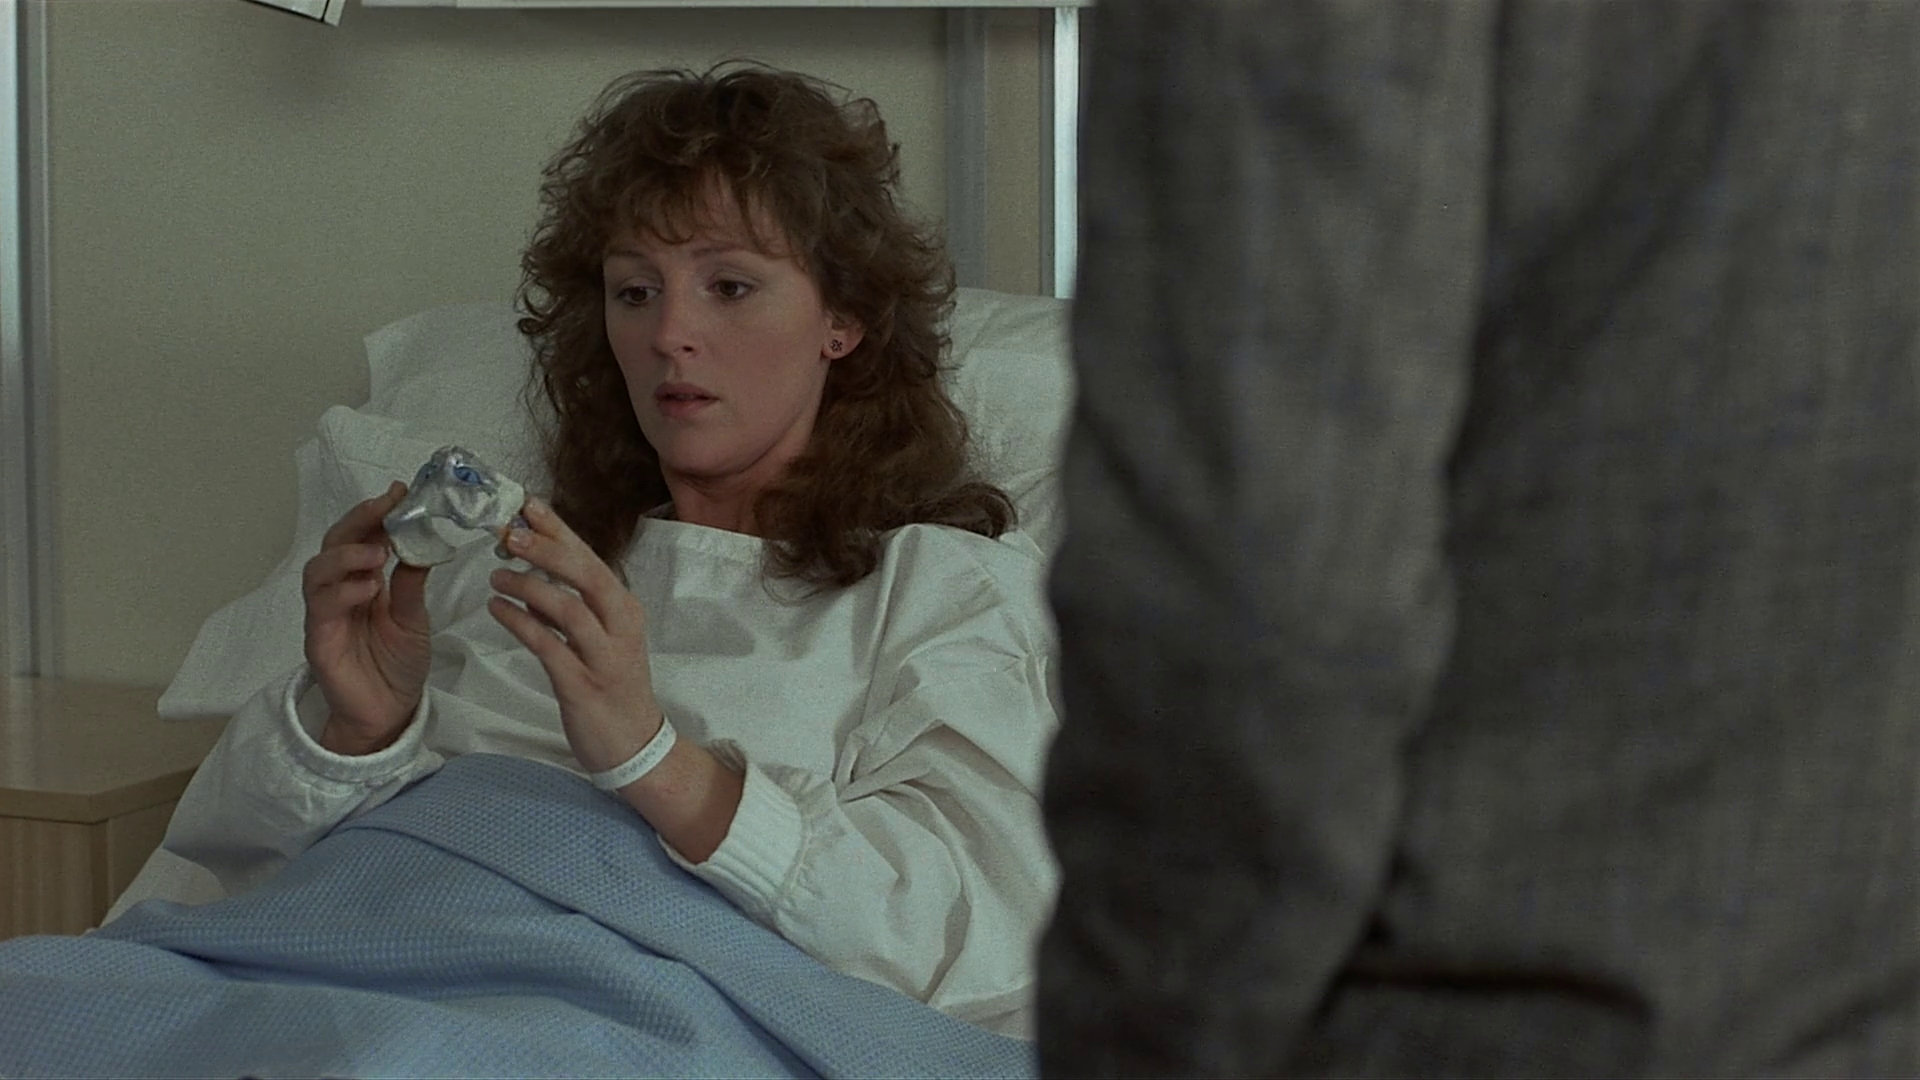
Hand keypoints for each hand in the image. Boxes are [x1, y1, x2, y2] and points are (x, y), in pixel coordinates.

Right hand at [302, 481, 432, 754]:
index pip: (362, 536)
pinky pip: (321, 608)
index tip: (401, 491)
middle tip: (386, 506)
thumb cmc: (398, 663)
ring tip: (377, 552)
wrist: (388, 713)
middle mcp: (339, 591)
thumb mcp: (414, 616)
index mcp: (364, 580)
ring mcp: (325, 614)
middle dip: (358, 520)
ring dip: (346, 555)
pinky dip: (343, 592)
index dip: (377, 513)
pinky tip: (368, 588)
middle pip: (334, 544)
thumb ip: (411, 582)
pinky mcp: (319, 640)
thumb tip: (422, 541)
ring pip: (317, 572)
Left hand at [487, 496, 663, 774]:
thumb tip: (532, 579)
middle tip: (510, 532)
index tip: (529, 504)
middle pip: (587, 576)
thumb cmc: (613, 687)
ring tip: (495, 577)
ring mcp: (604, 657)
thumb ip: (571, 609)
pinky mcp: (583, 686)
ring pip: (568, 609)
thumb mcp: (600, 640)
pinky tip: (497, 611)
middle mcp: (620, 627)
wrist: (634, 744)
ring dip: (529, 587)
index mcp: (624, 610)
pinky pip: (549, 647)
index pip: (591, 559)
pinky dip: (521, 625)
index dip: (560, 530)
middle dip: (547, 549)